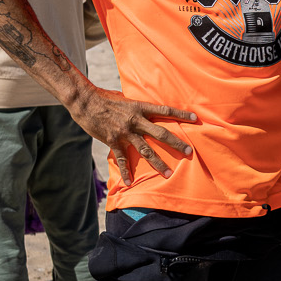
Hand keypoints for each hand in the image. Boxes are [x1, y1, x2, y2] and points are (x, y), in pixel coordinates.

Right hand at [70, 89, 198, 184]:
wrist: (85, 102)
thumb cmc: (105, 98)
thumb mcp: (126, 99)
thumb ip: (138, 107)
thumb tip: (148, 110)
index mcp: (140, 107)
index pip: (165, 110)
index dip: (181, 114)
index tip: (195, 118)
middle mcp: (135, 120)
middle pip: (161, 134)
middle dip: (176, 144)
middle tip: (190, 152)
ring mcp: (125, 132)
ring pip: (146, 150)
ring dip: (158, 163)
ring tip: (169, 174)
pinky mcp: (113, 141)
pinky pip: (122, 159)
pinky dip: (126, 172)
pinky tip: (130, 182)